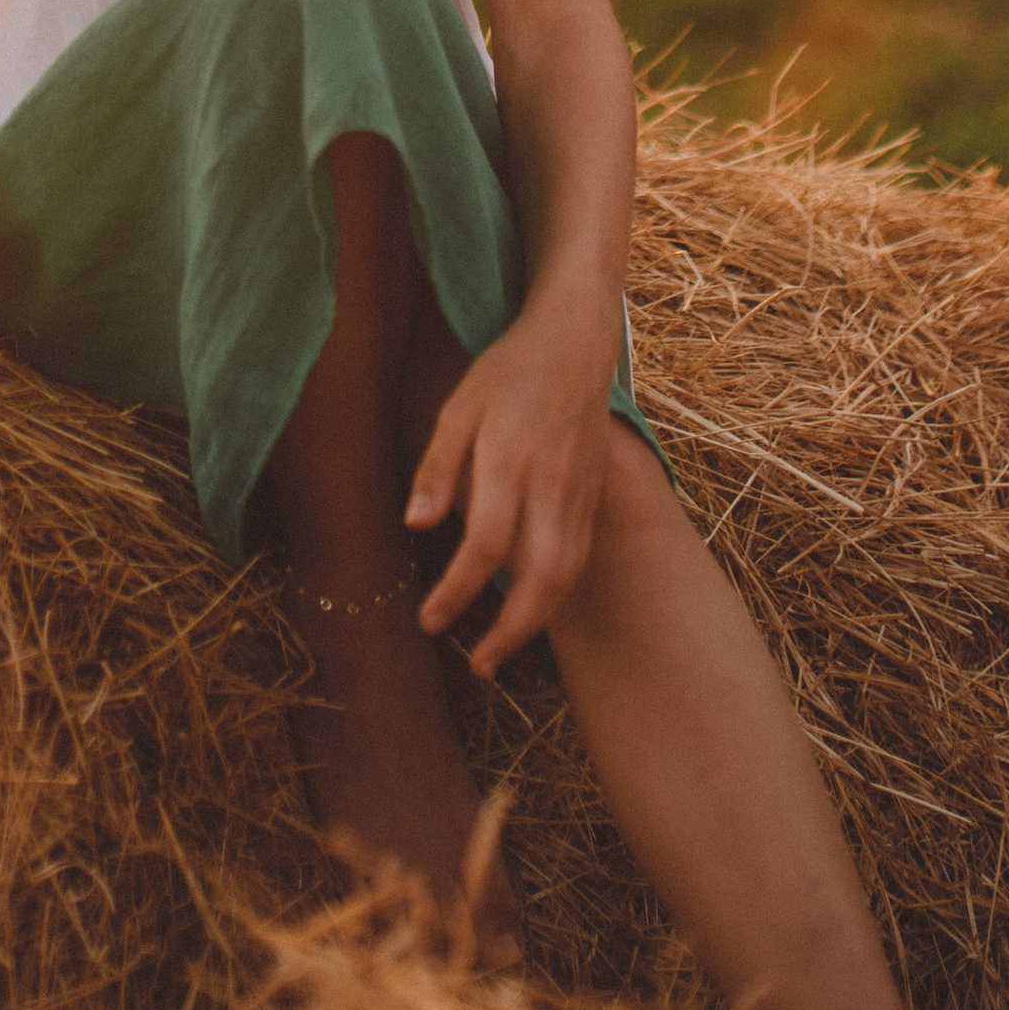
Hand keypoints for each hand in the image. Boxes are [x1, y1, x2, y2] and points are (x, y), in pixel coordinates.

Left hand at [406, 307, 617, 680]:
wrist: (576, 344)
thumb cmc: (508, 373)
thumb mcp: (459, 405)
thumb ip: (438, 466)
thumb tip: (416, 524)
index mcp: (511, 461)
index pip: (485, 544)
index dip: (456, 590)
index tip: (429, 621)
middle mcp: (551, 486)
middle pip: (542, 578)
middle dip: (511, 632)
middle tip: (476, 665)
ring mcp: (579, 495)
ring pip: (566, 576)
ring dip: (535, 623)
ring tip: (498, 653)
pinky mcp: (592, 498)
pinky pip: (578, 559)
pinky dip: (555, 595)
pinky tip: (529, 610)